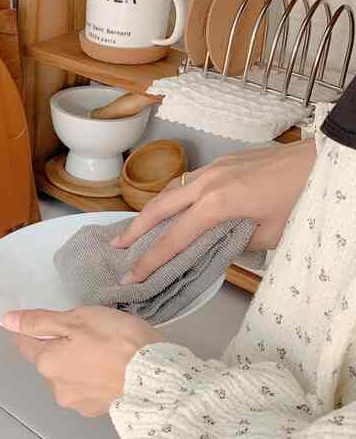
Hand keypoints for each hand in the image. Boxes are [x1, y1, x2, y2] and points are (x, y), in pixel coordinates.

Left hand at [3, 306, 158, 416]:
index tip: (51, 321)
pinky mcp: (100, 411)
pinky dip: (97, 378)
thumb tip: (7, 321)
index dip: (34, 329)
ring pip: (70, 376)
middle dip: (63, 348)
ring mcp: (79, 403)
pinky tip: (115, 369)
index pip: (26, 344)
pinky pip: (90, 389)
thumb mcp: (77, 320)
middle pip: (50, 361)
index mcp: (47, 363)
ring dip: (80, 364)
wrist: (159, 378)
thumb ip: (40, 321)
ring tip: (107, 352)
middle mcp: (57, 388)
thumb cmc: (116, 341)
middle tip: (90, 333)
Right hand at [113, 138, 316, 284]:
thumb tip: (220, 247)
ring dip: (152, 210)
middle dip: (135, 228)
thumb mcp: (269, 235)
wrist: (320, 161)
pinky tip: (176, 207)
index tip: (130, 277)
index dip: (150, 261)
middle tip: (117, 246)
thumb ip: (238, 242)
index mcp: (216, 205)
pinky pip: (189, 181)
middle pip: (159, 207)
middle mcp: (207, 183)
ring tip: (139, 228)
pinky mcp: (225, 162)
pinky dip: (174, 196)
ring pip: (172, 190)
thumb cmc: (299, 199)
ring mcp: (215, 168)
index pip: (174, 239)